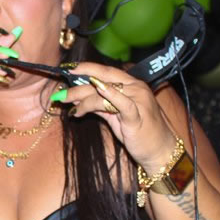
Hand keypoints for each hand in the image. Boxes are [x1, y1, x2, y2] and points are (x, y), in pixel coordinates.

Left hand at [55, 62, 178, 167]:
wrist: (159, 151)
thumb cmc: (139, 133)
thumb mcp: (116, 116)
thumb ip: (101, 105)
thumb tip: (78, 99)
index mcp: (132, 85)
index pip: (106, 72)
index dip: (86, 68)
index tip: (67, 70)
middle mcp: (136, 88)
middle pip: (103, 78)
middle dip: (79, 82)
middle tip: (60, 91)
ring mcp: (138, 100)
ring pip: (105, 93)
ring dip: (83, 98)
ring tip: (69, 105)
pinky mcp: (137, 116)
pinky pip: (121, 103)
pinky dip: (108, 96)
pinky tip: (94, 96)